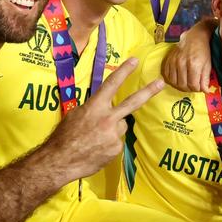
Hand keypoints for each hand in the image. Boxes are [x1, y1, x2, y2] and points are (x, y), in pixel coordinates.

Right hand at [47, 58, 163, 179]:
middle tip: (161, 82)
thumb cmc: (64, 136)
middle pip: (132, 102)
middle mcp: (108, 118)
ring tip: (95, 138)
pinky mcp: (116, 148)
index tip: (135, 60)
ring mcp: (114, 134)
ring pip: (121, 125)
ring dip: (113, 128)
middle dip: (148, 91)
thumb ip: (92, 108)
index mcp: (95, 107)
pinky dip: (109, 143)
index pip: (112, 84)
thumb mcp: (75, 115)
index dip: (124, 71)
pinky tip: (97, 148)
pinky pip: (117, 141)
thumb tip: (102, 106)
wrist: (61, 161)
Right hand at [161, 20, 213, 91]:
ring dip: (180, 85)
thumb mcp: (208, 64)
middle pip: (182, 85)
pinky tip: (178, 78)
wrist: (195, 36)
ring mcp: (173, 61)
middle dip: (189, 88)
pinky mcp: (168, 59)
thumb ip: (205, 79)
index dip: (197, 89)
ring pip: (174, 82)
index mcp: (194, 64)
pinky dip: (172, 79)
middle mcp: (182, 63)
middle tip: (193, 85)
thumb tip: (205, 91)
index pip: (193, 85)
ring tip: (186, 82)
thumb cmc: (204, 50)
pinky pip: (167, 75)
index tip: (200, 87)